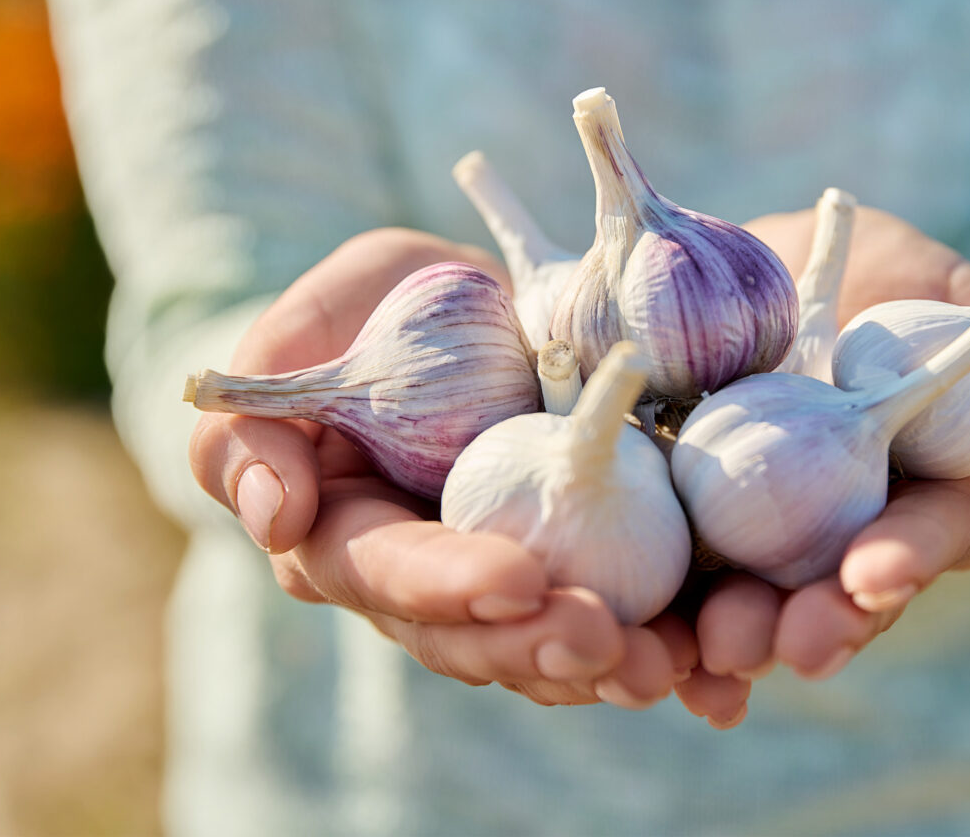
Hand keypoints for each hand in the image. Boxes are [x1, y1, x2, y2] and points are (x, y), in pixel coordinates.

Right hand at [188, 228, 697, 710]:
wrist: (496, 304)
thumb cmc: (390, 301)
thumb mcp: (326, 316)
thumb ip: (263, 409)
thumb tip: (270, 518)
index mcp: (350, 527)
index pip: (383, 571)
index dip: (445, 583)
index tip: (518, 577)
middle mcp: (426, 577)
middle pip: (469, 635)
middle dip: (535, 645)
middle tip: (605, 640)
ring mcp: (508, 580)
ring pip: (544, 648)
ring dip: (604, 668)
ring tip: (667, 664)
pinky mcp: (584, 572)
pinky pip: (620, 622)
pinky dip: (661, 646)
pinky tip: (706, 665)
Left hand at [685, 207, 969, 689]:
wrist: (773, 274)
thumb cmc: (884, 285)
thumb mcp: (950, 296)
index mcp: (927, 488)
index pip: (931, 532)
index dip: (907, 556)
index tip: (873, 575)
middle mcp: (854, 530)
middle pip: (847, 595)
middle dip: (824, 624)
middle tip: (791, 645)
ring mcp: (774, 540)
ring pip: (767, 608)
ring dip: (745, 641)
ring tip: (718, 655)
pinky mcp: (699, 532)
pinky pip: (688, 595)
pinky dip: (679, 639)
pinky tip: (664, 672)